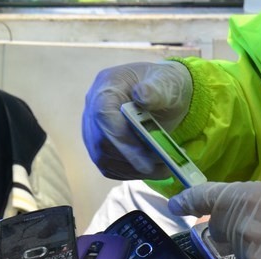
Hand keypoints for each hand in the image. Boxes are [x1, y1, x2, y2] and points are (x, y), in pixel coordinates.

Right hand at [82, 61, 192, 179]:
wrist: (164, 96)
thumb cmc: (165, 86)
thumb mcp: (168, 82)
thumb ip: (157, 89)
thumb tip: (143, 95)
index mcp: (107, 86)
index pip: (103, 114)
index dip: (121, 136)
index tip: (145, 155)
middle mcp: (93, 108)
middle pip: (101, 141)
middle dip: (132, 158)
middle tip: (163, 163)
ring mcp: (93, 130)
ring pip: (104, 159)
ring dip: (135, 169)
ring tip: (166, 166)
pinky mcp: (100, 148)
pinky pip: (110, 168)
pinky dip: (133, 173)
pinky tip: (155, 169)